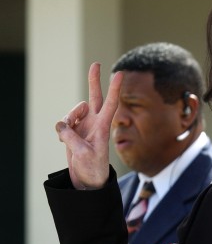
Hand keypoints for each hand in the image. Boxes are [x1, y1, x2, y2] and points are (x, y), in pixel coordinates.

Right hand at [55, 63, 122, 189]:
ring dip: (68, 118)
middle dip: (94, 81)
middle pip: (94, 97)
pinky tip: (64, 140)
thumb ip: (71, 137)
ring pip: (73, 111)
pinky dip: (61, 129)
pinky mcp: (74, 131)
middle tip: (95, 64)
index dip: (114, 88)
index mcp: (103, 126)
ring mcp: (84, 125)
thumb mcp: (83, 153)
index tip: (119, 73)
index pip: (111, 103)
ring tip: (67, 134)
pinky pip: (63, 123)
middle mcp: (95, 122)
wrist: (87, 179)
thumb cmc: (92, 168)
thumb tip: (61, 125)